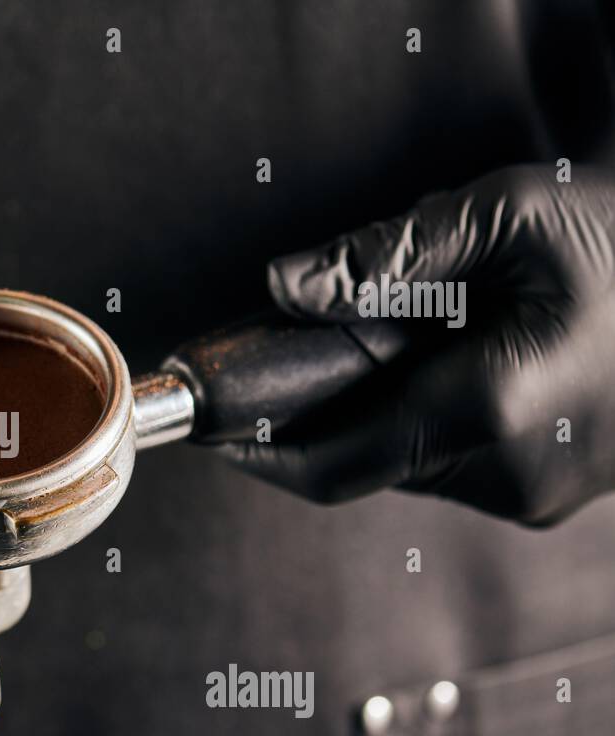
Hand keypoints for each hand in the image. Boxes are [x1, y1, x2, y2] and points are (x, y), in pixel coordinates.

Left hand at [219, 164, 614, 525]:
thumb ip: (387, 255)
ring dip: (374, 410)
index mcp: (491, 412)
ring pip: (404, 464)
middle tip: (293, 352)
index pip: (329, 464)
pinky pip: (449, 465)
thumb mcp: (510, 214)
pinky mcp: (550, 495)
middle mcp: (511, 475)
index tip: (210, 425)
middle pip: (361, 461)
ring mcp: (536, 495)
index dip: (258, 451)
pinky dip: (422, 419)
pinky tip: (449, 361)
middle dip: (317, 411)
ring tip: (400, 337)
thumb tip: (284, 289)